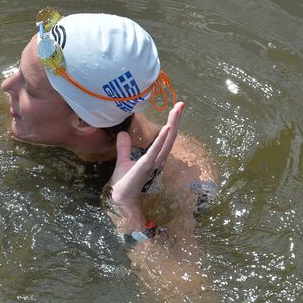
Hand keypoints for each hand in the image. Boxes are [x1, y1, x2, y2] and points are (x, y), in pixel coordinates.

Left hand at [110, 102, 184, 223]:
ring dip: (172, 126)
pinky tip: (167, 129)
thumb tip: (122, 133)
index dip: (172, 123)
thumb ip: (124, 148)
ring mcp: (152, 163)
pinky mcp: (145, 167)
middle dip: (176, 120)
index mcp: (153, 157)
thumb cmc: (124, 182)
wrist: (120, 198)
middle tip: (181, 104)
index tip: (176, 109)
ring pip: (166, 142)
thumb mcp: (123, 160)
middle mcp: (157, 159)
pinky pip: (154, 152)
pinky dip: (161, 140)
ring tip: (176, 111)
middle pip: (169, 137)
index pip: (165, 138)